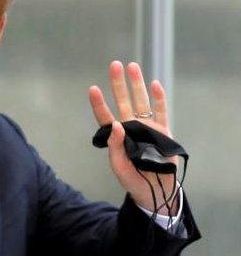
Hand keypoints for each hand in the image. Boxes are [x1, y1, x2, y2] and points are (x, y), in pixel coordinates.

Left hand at [88, 61, 177, 214]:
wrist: (154, 190)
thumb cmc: (132, 179)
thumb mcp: (118, 166)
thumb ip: (115, 146)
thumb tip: (115, 123)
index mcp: (116, 136)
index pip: (105, 117)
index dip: (99, 103)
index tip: (93, 88)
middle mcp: (131, 127)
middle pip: (123, 101)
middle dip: (118, 84)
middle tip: (114, 65)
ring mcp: (147, 127)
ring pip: (141, 101)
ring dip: (137, 84)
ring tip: (132, 66)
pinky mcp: (163, 131)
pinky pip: (161, 111)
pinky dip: (158, 98)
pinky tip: (154, 83)